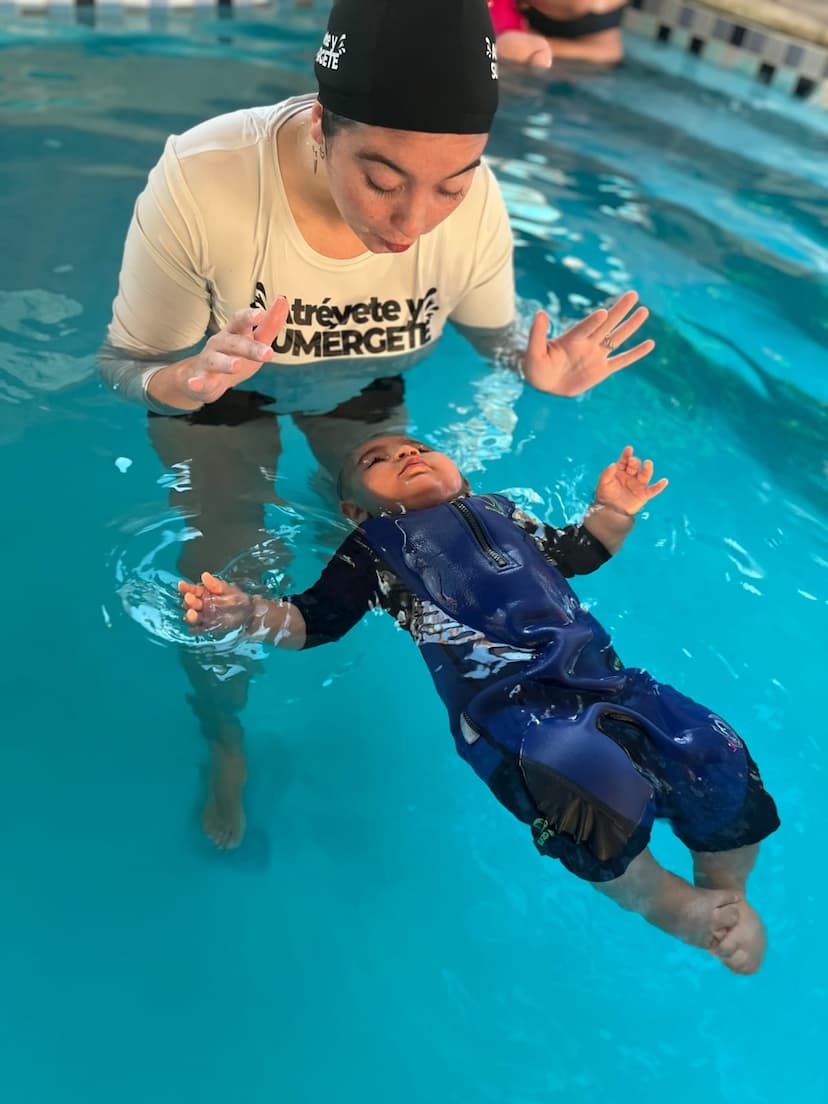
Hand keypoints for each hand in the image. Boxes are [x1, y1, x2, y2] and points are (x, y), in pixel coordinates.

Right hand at [177, 296, 288, 404]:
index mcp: (233, 333)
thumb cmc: (233, 355)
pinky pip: (196, 381)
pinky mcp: (198, 380)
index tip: (260, 314)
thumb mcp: (254, 341)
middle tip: (268, 353)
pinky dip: (195, 383)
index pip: (239, 321)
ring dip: (225, 363)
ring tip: (236, 366)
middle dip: (249, 348)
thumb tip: (283, 301)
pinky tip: (195, 384)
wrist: (201, 378)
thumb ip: (269, 325)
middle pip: (233, 343)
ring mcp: (208, 361)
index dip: (248, 317)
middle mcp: (219, 344)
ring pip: (215, 361)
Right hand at [178, 572, 253, 633]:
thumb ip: (215, 584)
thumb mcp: (228, 589)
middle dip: (189, 601)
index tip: (181, 585)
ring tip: (191, 613)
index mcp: (204, 593)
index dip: (186, 587)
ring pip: (192, 617)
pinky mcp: (208, 627)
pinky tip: (194, 628)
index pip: (192, 590)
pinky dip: (195, 629)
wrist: (249, 613)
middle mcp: (201, 605)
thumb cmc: (237, 598)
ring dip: (190, 616)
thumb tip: (204, 575)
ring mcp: (204, 616)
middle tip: (189, 598)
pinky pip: (198, 629)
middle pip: (190, 604)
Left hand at [523, 290, 653, 395]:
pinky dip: (635, 354)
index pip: (585, 328)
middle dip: (619, 310)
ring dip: (630, 326)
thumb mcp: (533, 351)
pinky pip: (621, 361)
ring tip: (643, 311)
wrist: (544, 383)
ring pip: (617, 338)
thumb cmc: (535, 366)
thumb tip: (540, 313)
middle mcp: (587, 343)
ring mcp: (596, 355)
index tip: (602, 313)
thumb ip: (537, 334)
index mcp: (571, 339)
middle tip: (633, 294)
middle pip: (607, 325)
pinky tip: (650, 344)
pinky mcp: (602, 370)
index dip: (592, 322)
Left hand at [594, 446, 667, 515]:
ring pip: (645, 475)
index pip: (625, 460)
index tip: (629, 449)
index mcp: (620, 471)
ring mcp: (638, 485)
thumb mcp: (603, 483)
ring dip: (647, 469)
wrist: (609, 512)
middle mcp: (631, 476)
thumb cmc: (605, 496)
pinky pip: (653, 490)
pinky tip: (664, 481)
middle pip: (635, 466)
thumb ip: (607, 474)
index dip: (627, 454)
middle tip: (632, 461)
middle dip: (634, 462)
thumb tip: (613, 464)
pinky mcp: (643, 495)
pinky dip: (659, 486)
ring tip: (648, 463)